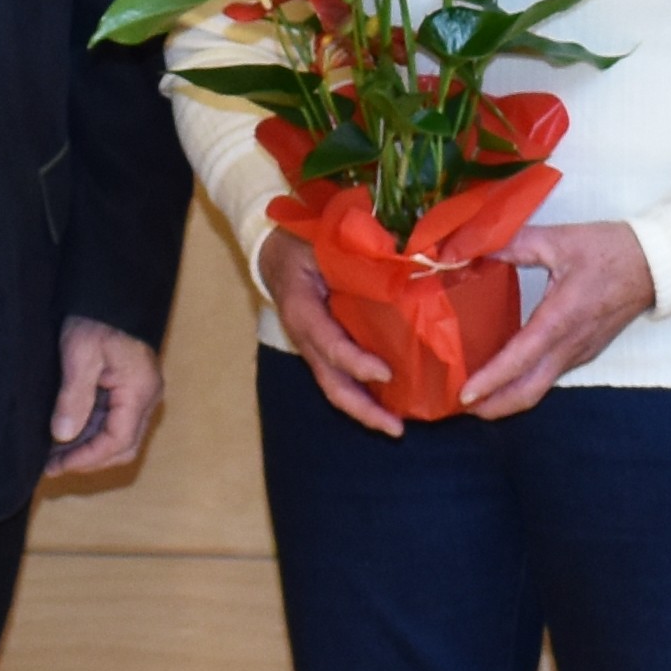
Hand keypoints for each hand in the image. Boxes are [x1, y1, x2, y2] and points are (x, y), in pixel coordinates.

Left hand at [45, 316, 163, 476]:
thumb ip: (73, 397)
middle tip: (51, 465)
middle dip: (87, 460)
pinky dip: (89, 431)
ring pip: (116, 435)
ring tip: (52, 453)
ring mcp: (138, 393)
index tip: (55, 466)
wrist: (110, 291)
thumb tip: (63, 435)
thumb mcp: (80, 355)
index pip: (118, 441)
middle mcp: (145, 397)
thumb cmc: (97, 318)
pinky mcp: (128, 388)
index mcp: (139, 391)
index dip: (86, 459)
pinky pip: (112, 420)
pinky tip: (64, 433)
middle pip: (122, 446)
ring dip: (87, 447)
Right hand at [260, 229, 402, 436]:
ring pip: (335, 387)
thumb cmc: (301, 244)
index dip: (356, 362)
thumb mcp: (320, 242)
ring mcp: (312, 348)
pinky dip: (362, 394)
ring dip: (364, 409)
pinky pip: (340, 378)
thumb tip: (397, 259)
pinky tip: (389, 400)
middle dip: (363, 410)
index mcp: (302, 309)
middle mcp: (305, 337)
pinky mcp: (321, 350)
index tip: (386, 373)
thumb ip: (353, 255)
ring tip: (395, 426)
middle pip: (331, 383)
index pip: (329, 344)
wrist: (273, 252)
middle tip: (395, 428)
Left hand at [459, 221, 653, 419]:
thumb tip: (475, 247)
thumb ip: (514, 243)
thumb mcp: (558, 239)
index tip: (465, 394)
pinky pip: (551, 375)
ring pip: (540, 387)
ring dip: (508, 397)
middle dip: (495, 406)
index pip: (520, 358)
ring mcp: (580, 352)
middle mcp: (571, 344)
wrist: (655, 264)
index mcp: (561, 318)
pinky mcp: (586, 351)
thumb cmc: (609, 250)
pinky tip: (508, 372)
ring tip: (478, 394)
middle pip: (529, 392)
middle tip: (462, 406)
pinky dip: (526, 382)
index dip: (491, 379)